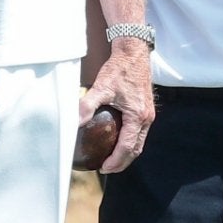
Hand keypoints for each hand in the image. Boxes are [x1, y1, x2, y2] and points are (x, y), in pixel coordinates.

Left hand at [83, 39, 154, 172]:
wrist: (134, 54)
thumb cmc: (119, 69)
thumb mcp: (101, 87)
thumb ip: (87, 106)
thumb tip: (74, 123)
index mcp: (138, 116)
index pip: (128, 147)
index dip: (116, 161)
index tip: (104, 169)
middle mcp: (147, 118)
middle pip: (137, 149)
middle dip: (122, 162)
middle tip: (106, 168)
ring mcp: (148, 115)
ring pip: (140, 142)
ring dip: (127, 153)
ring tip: (111, 159)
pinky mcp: (146, 110)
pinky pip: (139, 133)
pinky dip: (130, 142)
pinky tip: (116, 140)